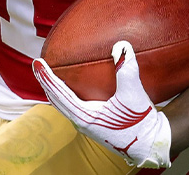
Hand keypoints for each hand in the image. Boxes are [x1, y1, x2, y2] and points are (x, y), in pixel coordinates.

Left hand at [33, 41, 171, 167]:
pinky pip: (73, 106)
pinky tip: (72, 86)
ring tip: (48, 74)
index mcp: (85, 117)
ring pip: (64, 105)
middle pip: (56, 100)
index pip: (59, 94)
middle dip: (46, 82)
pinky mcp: (94, 124)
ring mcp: (87, 125)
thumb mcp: (134, 94)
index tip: (37, 62)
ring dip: (55, 89)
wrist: (151, 143)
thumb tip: (121, 44)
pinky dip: (66, 94)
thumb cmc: (141, 123)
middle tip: (38, 65)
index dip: (46, 77)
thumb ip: (126, 69)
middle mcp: (82, 122)